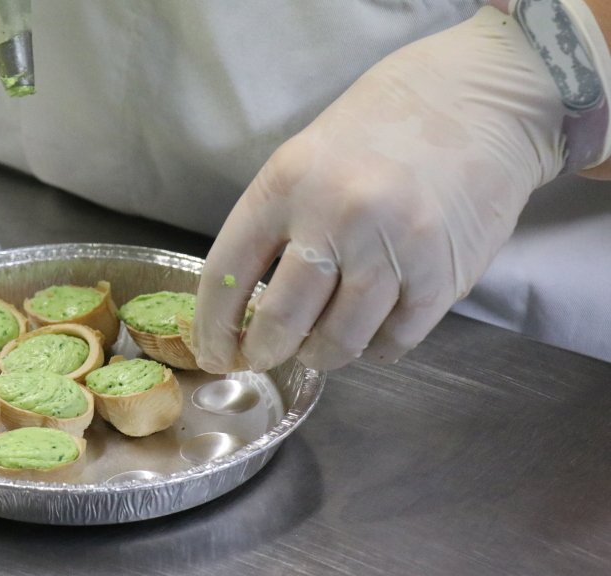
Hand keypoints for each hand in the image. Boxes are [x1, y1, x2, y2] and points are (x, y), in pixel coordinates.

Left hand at [192, 6, 566, 372]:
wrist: (480, 101)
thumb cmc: (381, 130)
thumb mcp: (306, 158)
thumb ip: (275, 224)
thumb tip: (244, 307)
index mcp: (287, 183)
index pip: (228, 273)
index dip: (213, 327)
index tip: (213, 352)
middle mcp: (336, 217)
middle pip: (282, 320)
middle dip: (264, 351)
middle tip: (264, 356)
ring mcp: (392, 250)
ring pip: (338, 341)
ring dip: (320, 354)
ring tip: (318, 346)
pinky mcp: (441, 278)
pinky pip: (392, 341)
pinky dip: (374, 347)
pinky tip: (369, 331)